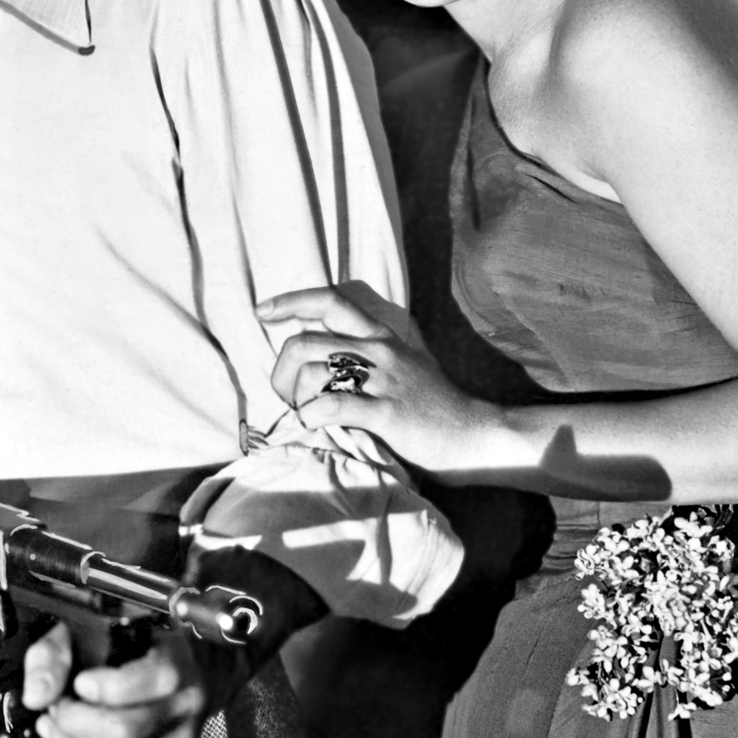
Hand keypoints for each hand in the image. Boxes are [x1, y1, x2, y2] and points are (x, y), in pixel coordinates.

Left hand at [21, 623, 208, 737]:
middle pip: (119, 734)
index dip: (98, 689)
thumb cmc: (140, 647)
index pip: (135, 687)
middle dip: (72, 724)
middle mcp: (180, 712)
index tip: (78, 682)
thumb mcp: (99, 629)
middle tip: (55, 709)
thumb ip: (59, 653)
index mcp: (172, 668)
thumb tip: (36, 695)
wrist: (197, 669)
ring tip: (51, 732)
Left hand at [258, 280, 499, 472]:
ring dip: (296, 397)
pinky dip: (313, 415)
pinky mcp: (386, 413)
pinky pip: (333, 406)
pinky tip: (315, 424)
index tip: (262, 311)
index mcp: (381, 337)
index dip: (290, 301)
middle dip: (280, 370)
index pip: (330, 302)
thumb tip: (361, 332)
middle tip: (283, 394)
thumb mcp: (412, 361)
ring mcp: (383, 381)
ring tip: (305, 414)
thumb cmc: (437, 404)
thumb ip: (384, 346)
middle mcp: (379, 352)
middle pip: (305, 342)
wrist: (475, 436)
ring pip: (312, 373)